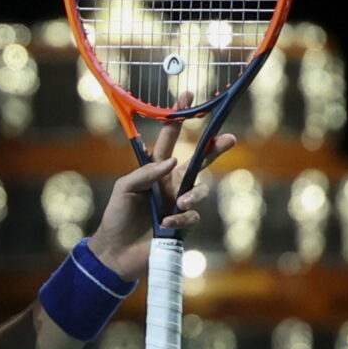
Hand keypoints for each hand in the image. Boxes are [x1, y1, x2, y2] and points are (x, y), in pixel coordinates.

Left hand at [87, 92, 236, 279]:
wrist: (116, 251)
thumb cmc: (117, 216)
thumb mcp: (124, 189)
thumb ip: (146, 173)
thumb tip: (172, 162)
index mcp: (156, 169)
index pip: (170, 139)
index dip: (179, 119)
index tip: (189, 97)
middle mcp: (171, 183)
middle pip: (199, 161)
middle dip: (215, 148)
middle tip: (230, 137)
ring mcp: (178, 203)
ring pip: (200, 190)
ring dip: (192, 195)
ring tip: (178, 203)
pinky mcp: (182, 224)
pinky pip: (192, 216)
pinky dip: (181, 218)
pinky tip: (166, 223)